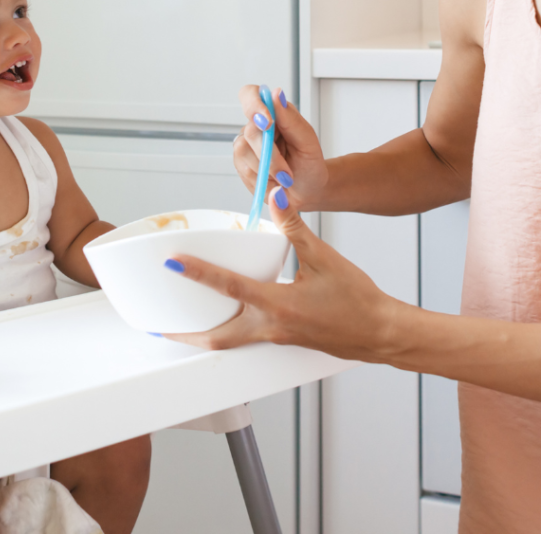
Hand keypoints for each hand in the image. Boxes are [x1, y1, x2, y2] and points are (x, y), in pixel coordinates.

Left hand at [164, 196, 399, 360]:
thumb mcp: (324, 258)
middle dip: (185, 333)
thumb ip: (296, 228)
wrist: (381, 333)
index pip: (228, 287)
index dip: (198, 273)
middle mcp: (272, 327)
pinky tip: (231, 315)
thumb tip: (277, 198)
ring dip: (204, 335)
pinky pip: (249, 338)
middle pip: (217, 337)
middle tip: (158, 325)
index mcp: (278, 305)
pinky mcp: (286, 340)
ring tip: (183, 326)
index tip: (174, 263)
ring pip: (230, 342)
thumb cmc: (358, 300)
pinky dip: (230, 331)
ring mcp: (278, 338)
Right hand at [233, 85, 328, 211]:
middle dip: (271, 156)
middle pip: (251, 132)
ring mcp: (245, 144)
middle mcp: (255, 125)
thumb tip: (276, 94)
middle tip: (287, 173)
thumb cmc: (308, 161)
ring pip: (245, 153)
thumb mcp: (307, 140)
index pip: (250, 94)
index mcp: (272, 112)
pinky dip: (263, 181)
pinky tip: (275, 183)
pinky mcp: (240, 163)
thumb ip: (290, 117)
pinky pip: (245, 171)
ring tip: (284, 178)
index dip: (253, 105)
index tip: (267, 122)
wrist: (307, 188)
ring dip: (268, 170)